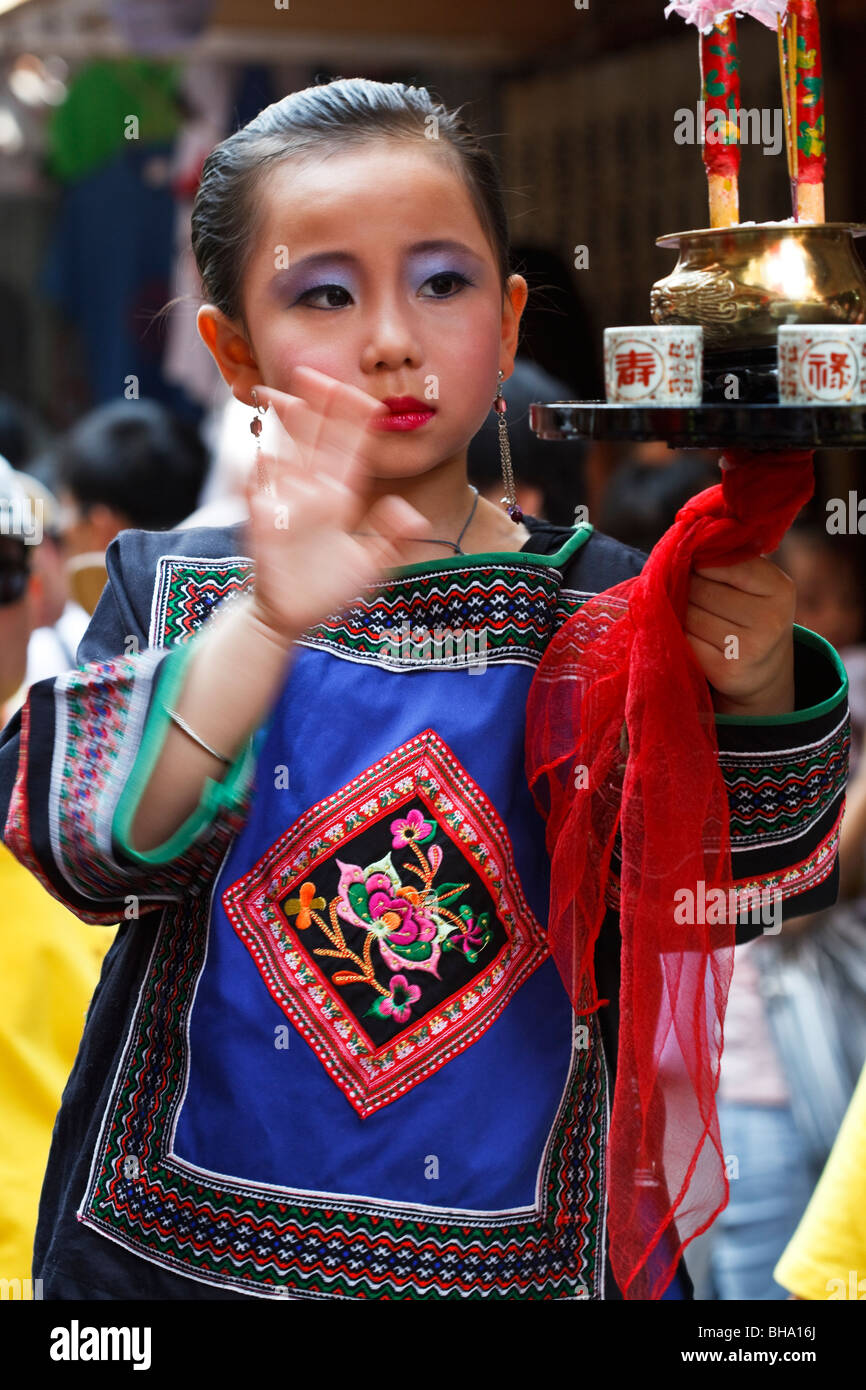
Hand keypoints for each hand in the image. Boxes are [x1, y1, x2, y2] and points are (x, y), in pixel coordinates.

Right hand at [242, 366, 432, 642]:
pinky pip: (257, 494)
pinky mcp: (263, 524)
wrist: (292, 615)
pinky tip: (260, 458)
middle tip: (313, 373)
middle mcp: (312, 493)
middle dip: (314, 408)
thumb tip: (413, 513)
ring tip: (278, 396)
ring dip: (280, 429)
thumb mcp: (371, 566)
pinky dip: (256, 477)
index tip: (365, 397)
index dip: (355, 424)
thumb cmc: (330, 589)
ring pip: (284, 455)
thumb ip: (392, 540)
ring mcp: (285, 504)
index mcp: (340, 497)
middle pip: (314, 440)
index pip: (350, 450)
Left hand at [685, 557, 795, 715]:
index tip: (698, 566)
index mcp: (780, 589)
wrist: (764, 668)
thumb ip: (730, 562)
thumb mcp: (757, 583)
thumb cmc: (752, 612)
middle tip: (692, 593)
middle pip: (701, 589)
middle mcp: (770, 620)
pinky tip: (694, 635)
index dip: (701, 563)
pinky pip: (685, 640)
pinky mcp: (726, 671)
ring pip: (689, 615)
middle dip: (687, 587)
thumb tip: (684, 552)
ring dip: (681, 611)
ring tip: (695, 614)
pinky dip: (681, 634)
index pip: (723, 562)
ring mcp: (749, 648)